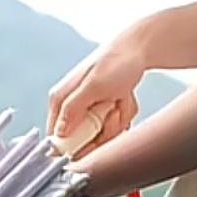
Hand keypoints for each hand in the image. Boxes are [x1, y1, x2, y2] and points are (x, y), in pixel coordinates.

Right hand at [45, 26, 147, 155]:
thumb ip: (73, 109)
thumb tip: (58, 132)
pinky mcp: (102, 109)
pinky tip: (125, 98)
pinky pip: (113, 126)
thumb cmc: (116, 61)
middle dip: (104, 128)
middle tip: (113, 106)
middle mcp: (72, 105)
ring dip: (117, 119)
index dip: (73, 147)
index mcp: (61, 99)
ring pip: (102, 134)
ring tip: (120, 98)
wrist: (140, 49)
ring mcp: (88, 107)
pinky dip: (124, 114)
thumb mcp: (94, 86)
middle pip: (84, 139)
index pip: (56, 137)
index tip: (92, 142)